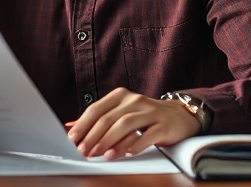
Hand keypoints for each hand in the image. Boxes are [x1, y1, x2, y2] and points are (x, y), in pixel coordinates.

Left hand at [66, 87, 200, 159]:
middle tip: (84, 151)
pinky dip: (136, 144)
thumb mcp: (121, 113)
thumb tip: (70, 125)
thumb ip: (98, 119)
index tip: (73, 140)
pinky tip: (127, 153)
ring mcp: (150, 111)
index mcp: (120, 96)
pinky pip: (148, 135)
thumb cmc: (145, 116)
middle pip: (109, 118)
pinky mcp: (164, 124)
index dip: (83, 125)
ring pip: (126, 124)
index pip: (97, 109)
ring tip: (102, 154)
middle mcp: (134, 100)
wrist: (179, 116)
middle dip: (94, 136)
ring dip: (111, 141)